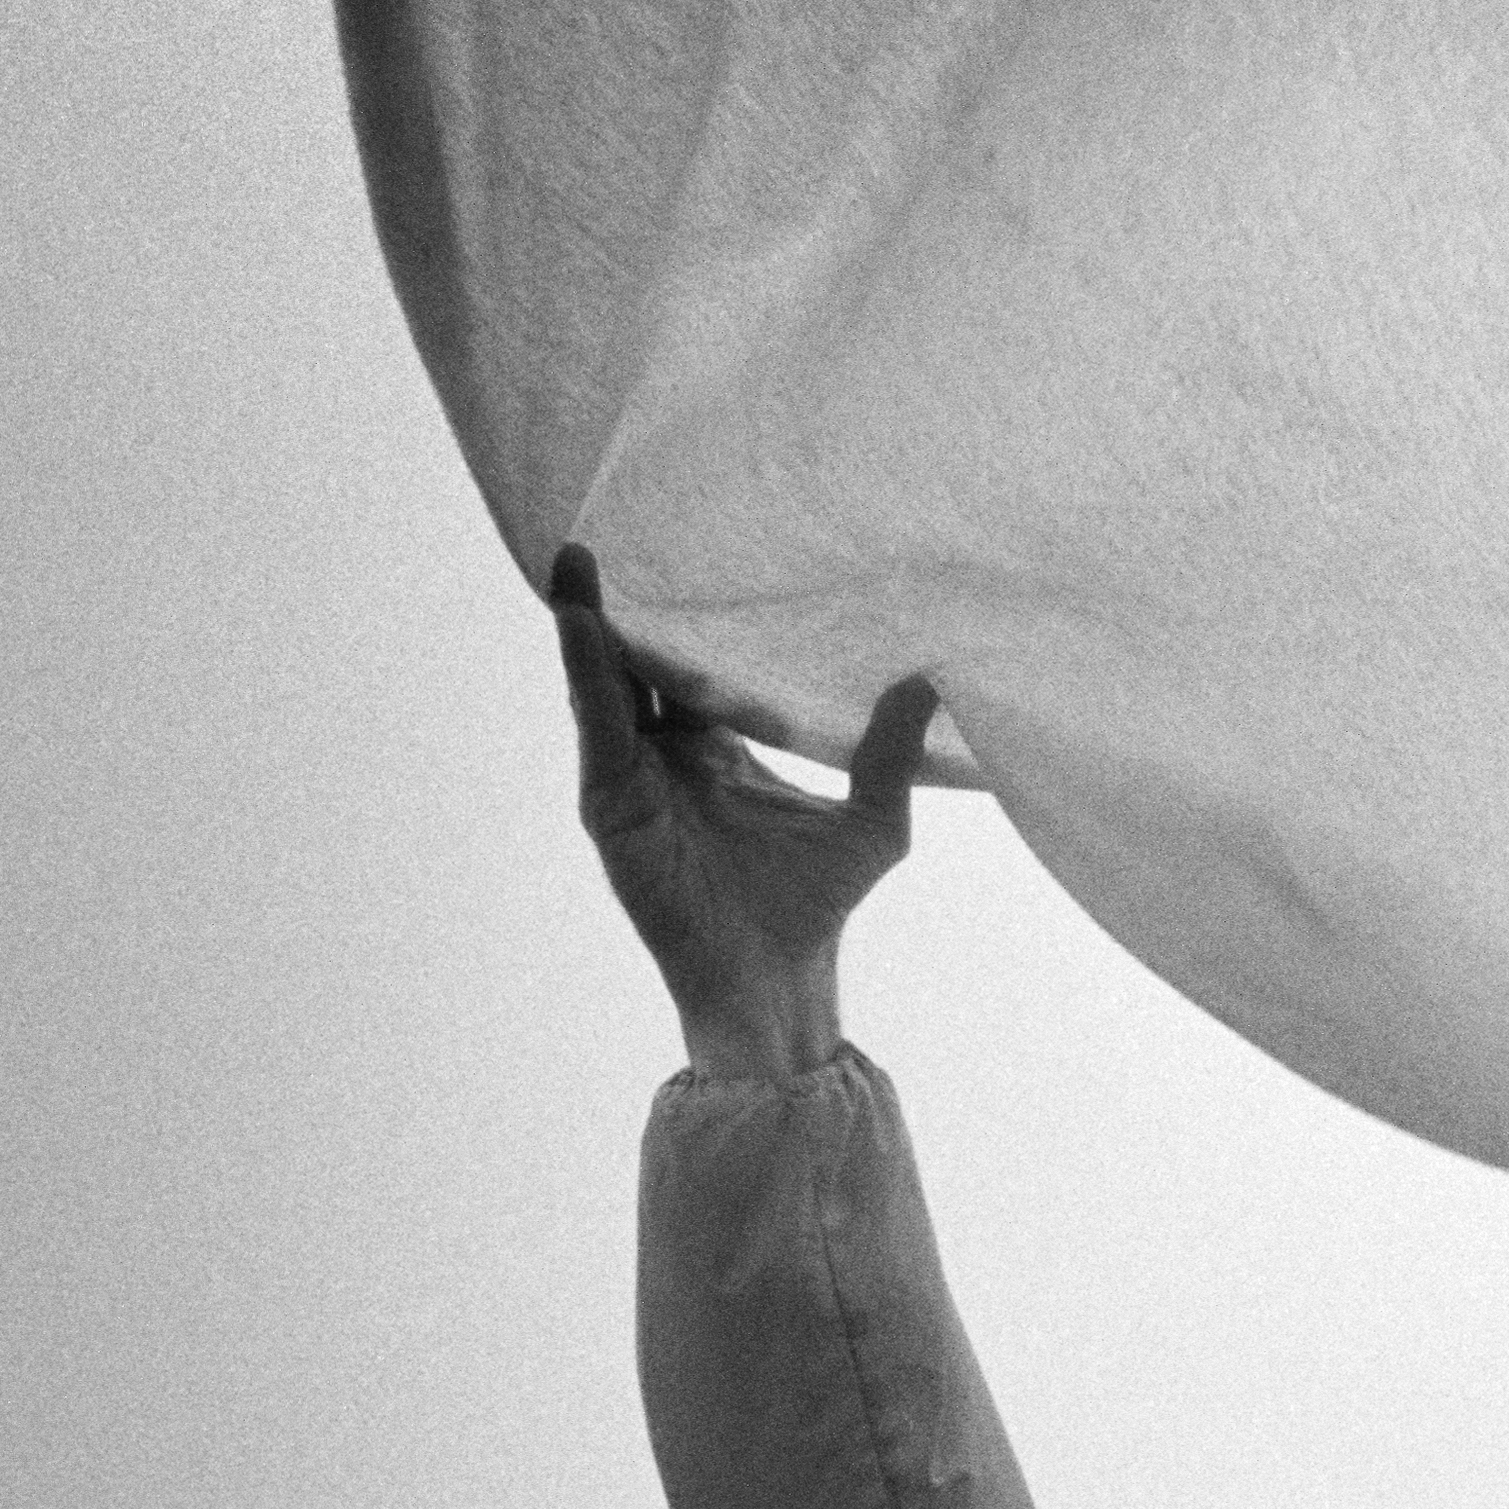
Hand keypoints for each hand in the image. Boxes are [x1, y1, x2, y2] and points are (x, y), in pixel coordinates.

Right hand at [552, 546, 937, 1082]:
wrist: (778, 976)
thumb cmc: (819, 906)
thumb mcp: (874, 822)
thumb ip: (891, 755)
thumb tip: (930, 683)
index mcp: (720, 751)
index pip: (694, 671)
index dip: (688, 617)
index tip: (689, 555)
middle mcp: (669, 757)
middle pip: (640, 665)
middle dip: (623, 604)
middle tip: (616, 532)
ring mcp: (633, 779)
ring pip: (605, 685)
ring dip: (588, 623)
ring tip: (578, 558)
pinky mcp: (611, 805)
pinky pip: (597, 727)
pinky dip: (586, 673)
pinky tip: (582, 625)